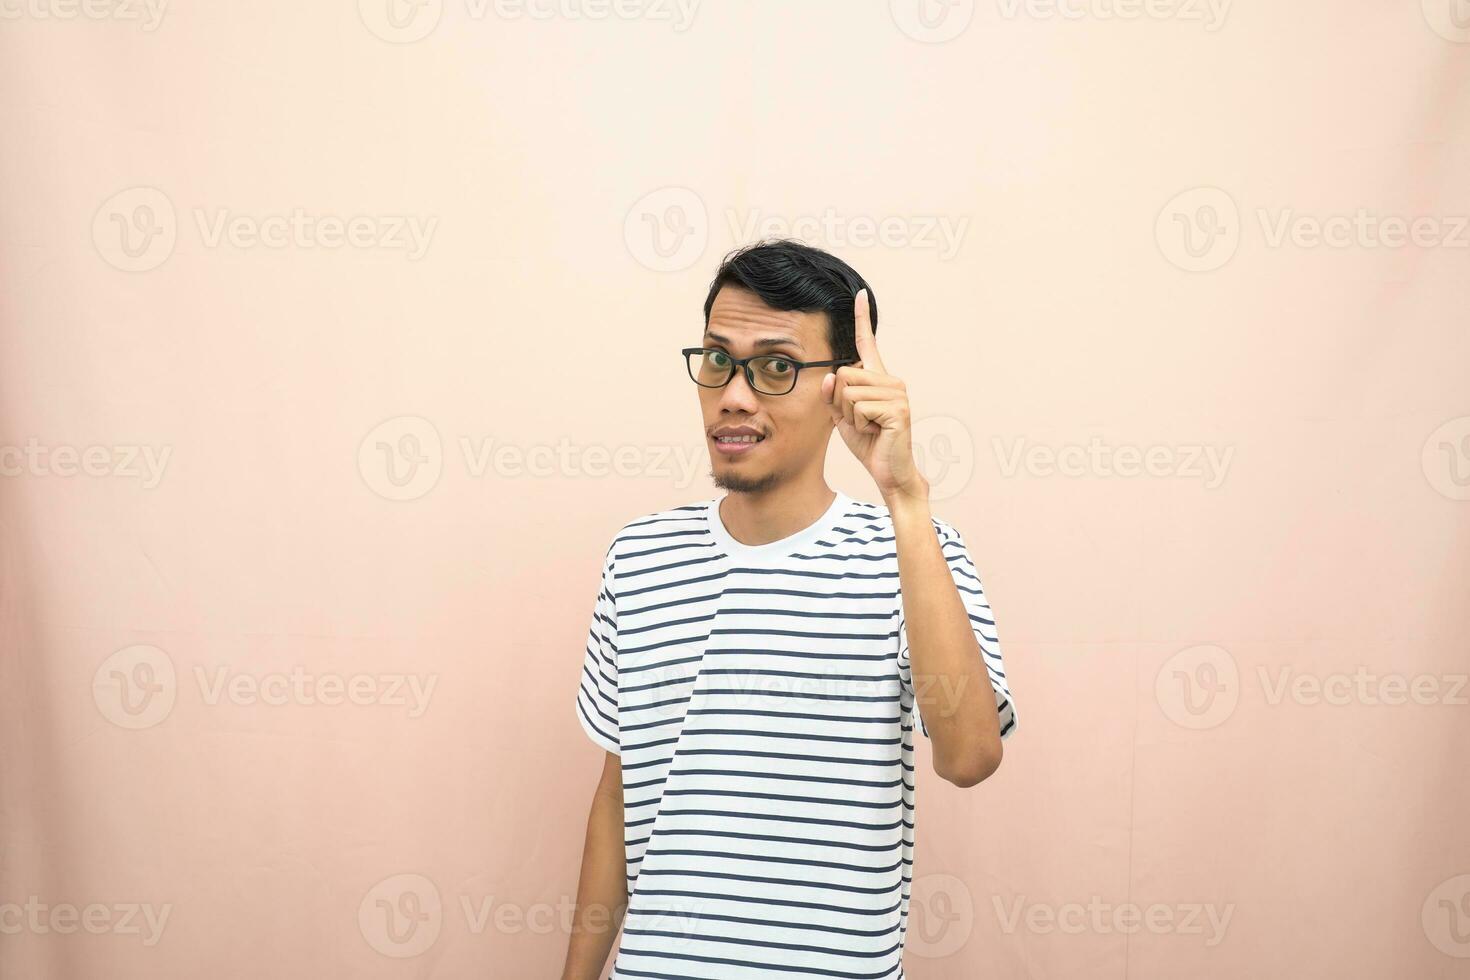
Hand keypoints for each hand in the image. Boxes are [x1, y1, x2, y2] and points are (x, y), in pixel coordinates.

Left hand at [822, 289, 928, 503]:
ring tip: (870, 427)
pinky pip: (858, 408)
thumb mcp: (842, 418)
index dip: (862, 319)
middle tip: (861, 420)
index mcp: (877, 378)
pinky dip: (859, 425)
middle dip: (841, 403)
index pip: (867, 343)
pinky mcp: (897, 408)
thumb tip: (830, 376)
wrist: (889, 471)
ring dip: (850, 416)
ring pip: (848, 392)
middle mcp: (890, 380)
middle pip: (843, 374)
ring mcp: (897, 393)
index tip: (860, 295)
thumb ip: (833, 396)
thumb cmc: (869, 442)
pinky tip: (876, 432)